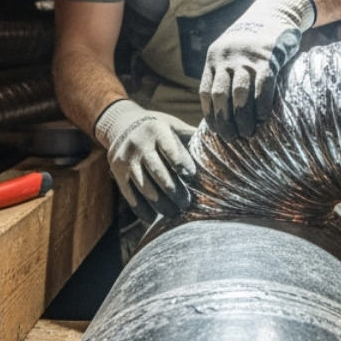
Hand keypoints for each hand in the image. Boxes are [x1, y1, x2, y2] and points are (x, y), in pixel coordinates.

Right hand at [94, 99, 196, 222]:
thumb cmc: (157, 127)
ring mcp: (126, 159)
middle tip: (187, 204)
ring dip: (160, 203)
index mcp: (156, 129)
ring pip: (144, 186)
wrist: (120, 123)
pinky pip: (129, 193)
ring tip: (174, 213)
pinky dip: (141, 207)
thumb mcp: (172, 125)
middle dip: (174, 190)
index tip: (192, 176)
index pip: (170, 149)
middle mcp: (138, 143)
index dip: (181, 163)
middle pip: (158, 171)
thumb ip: (191, 136)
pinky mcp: (116, 171)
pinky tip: (152, 217)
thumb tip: (223, 144)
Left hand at [199, 0, 315, 138]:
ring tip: (248, 133)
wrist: (273, 11)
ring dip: (243, 117)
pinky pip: (262, 86)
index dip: (210, 115)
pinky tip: (262, 117)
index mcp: (213, 58)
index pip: (205, 92)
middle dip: (225, 121)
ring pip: (240, 94)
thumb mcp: (230, 52)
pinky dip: (261, 104)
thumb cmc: (251, 41)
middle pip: (220, 96)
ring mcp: (247, 57)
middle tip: (233, 138)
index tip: (217, 131)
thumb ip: (224, 74)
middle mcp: (227, 58)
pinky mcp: (268, 57)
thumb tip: (223, 109)